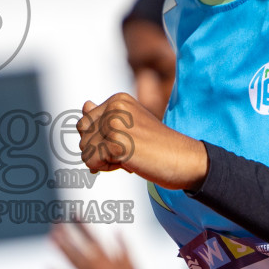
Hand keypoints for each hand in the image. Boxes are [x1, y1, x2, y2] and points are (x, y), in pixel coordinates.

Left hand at [49, 219, 140, 268]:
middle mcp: (98, 266)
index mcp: (109, 258)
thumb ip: (124, 246)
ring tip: (50, 238)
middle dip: (67, 234)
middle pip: (79, 247)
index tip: (73, 212)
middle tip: (56, 222)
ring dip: (61, 249)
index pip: (93, 236)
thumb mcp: (132, 264)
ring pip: (73, 261)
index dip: (82, 224)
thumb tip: (118, 230)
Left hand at [76, 93, 208, 190]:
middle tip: (129, 151)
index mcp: (117, 100)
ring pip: (85, 150)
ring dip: (104, 161)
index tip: (126, 142)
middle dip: (100, 150)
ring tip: (131, 156)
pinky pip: (91, 162)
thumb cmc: (158, 147)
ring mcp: (114, 124)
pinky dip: (107, 168)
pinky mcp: (116, 143)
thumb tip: (85, 105)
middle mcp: (114, 107)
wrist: (186, 160)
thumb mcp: (129, 127)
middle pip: (82, 136)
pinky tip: (129, 164)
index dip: (101, 140)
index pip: (85, 123)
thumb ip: (104, 117)